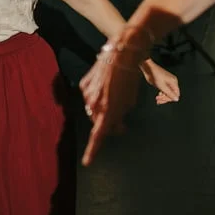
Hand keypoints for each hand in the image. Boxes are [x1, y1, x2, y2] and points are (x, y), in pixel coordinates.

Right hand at [79, 25, 170, 164]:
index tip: (87, 162)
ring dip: (102, 108)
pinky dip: (96, 96)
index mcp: (107, 111)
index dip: (93, 150)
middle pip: (98, 122)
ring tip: (117, 96)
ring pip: (93, 109)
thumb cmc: (131, 78)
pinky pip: (89, 97)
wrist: (122, 52)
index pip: (98, 135)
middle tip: (122, 122)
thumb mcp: (130, 100)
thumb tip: (116, 126)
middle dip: (108, 123)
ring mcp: (86, 94)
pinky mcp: (83, 84)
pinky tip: (107, 87)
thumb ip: (120, 116)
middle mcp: (93, 105)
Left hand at [140, 59, 179, 104]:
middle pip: (172, 95)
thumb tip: (177, 99)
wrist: (148, 69)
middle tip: (158, 100)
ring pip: (167, 94)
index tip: (162, 99)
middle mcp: (172, 83)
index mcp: (174, 82)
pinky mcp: (162, 84)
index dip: (170, 98)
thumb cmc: (156, 75)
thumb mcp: (162, 86)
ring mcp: (167, 84)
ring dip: (162, 98)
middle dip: (165, 98)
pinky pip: (164, 92)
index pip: (176, 94)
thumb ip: (169, 93)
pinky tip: (157, 97)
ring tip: (157, 99)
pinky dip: (161, 95)